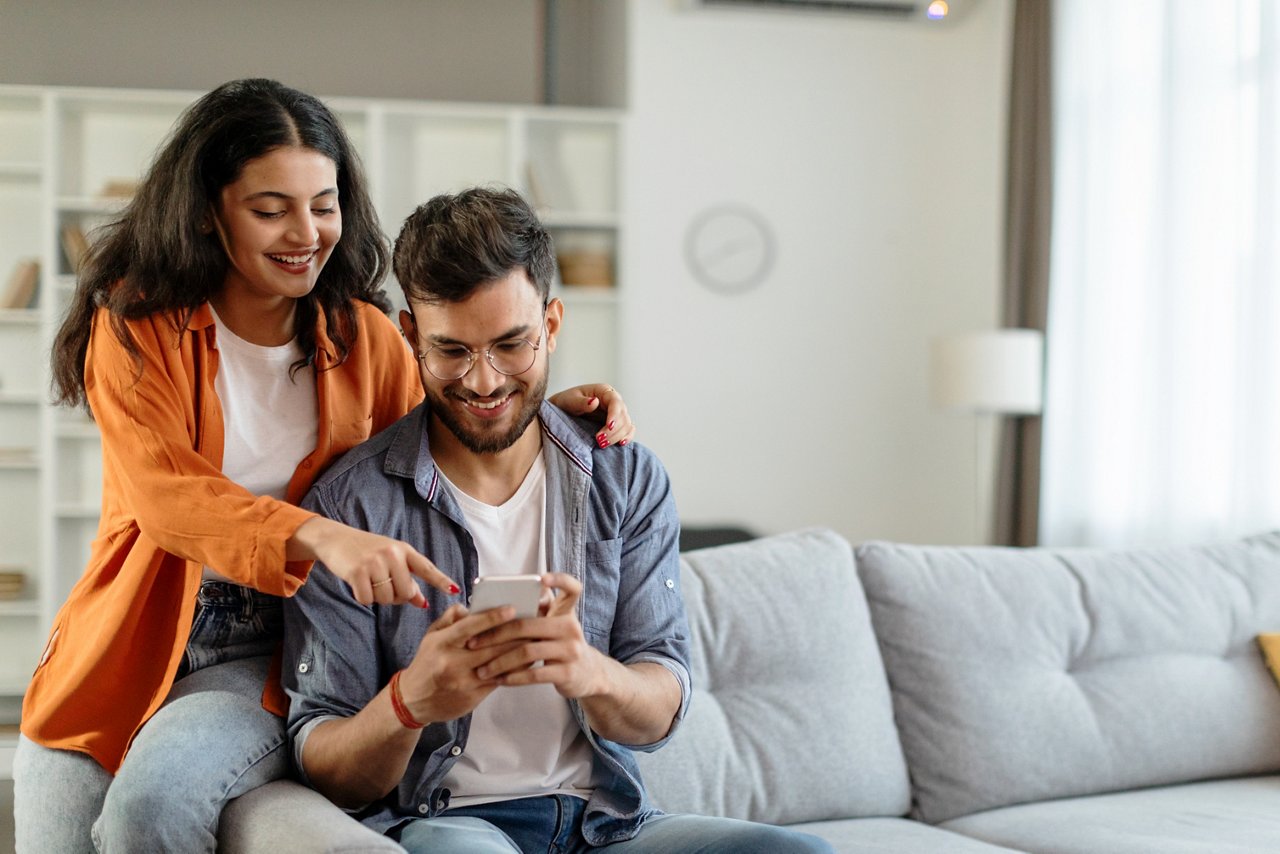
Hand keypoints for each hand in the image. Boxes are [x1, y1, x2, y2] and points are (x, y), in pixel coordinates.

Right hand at [291, 516, 459, 607]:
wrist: (336, 539)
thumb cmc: (367, 551)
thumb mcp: (390, 560)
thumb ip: (407, 579)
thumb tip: (422, 602)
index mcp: (404, 550)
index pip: (426, 567)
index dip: (441, 580)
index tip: (455, 590)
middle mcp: (392, 554)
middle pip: (405, 592)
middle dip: (395, 597)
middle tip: (383, 585)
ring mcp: (374, 562)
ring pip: (386, 599)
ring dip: (378, 597)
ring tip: (369, 580)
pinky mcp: (357, 572)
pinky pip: (368, 600)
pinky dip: (363, 597)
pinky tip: (358, 584)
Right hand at [398, 604, 525, 723]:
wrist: (414, 701)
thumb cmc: (426, 664)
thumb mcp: (431, 636)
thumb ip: (451, 618)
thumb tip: (471, 606)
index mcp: (442, 643)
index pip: (470, 627)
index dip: (492, 617)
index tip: (511, 609)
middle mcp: (452, 662)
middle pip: (490, 646)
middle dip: (515, 634)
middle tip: (534, 622)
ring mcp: (463, 681)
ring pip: (499, 664)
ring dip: (519, 652)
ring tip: (535, 639)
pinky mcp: (473, 697)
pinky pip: (499, 681)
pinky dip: (515, 670)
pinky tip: (526, 661)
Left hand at [466, 573, 604, 698]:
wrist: (588, 675)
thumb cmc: (561, 645)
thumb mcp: (555, 626)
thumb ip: (537, 613)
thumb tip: (498, 602)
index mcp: (566, 612)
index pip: (571, 588)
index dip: (559, 579)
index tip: (541, 578)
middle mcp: (571, 627)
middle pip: (528, 625)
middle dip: (495, 634)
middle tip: (472, 643)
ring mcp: (571, 650)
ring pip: (527, 652)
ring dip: (499, 662)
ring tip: (482, 670)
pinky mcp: (567, 672)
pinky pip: (534, 674)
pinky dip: (513, 678)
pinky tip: (499, 680)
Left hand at [547, 383, 634, 448]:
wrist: (562, 412)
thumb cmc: (566, 402)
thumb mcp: (570, 401)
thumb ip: (581, 402)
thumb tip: (595, 402)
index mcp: (604, 391)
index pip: (615, 402)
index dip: (615, 415)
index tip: (609, 426)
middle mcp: (613, 402)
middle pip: (623, 415)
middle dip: (614, 430)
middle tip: (599, 440)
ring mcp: (616, 414)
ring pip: (626, 425)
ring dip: (618, 436)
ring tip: (602, 444)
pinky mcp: (616, 425)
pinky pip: (627, 430)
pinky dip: (626, 437)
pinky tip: (620, 444)